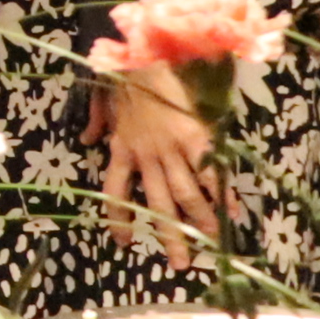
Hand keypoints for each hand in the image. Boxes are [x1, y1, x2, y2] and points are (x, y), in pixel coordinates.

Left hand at [95, 67, 228, 269]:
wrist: (145, 54)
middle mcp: (145, 156)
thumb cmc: (123, 74)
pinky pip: (210, 171)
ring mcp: (171, 149)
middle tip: (180, 265)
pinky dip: (221, 191)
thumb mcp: (100, 100)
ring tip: (212, 246)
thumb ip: (97, 123)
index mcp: (121, 148)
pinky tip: (233, 211)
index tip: (123, 243)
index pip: (115, 192)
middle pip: (157, 204)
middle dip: (170, 236)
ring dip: (199, 222)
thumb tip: (86, 140)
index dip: (119, 219)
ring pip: (186, 194)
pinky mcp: (195, 139)